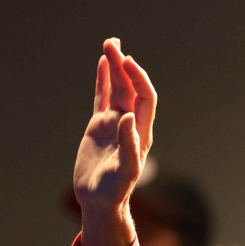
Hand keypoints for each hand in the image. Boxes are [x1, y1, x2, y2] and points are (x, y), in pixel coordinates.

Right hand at [73, 38, 155, 217]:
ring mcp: (114, 123)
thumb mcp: (125, 171)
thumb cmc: (116, 191)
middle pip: (129, 88)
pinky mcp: (99, 126)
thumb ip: (129, 144)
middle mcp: (129, 124)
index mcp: (141, 132)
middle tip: (113, 44)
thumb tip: (128, 117)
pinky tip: (102, 63)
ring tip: (110, 44)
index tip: (127, 63)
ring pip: (116, 89)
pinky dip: (102, 80)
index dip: (138, 79)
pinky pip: (102, 97)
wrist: (100, 201)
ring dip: (114, 68)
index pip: (145, 98)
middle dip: (123, 66)